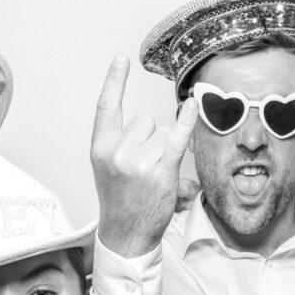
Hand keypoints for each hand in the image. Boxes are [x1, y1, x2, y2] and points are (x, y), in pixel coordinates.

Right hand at [90, 55, 198, 257]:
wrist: (125, 235)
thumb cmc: (120, 202)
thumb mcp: (108, 169)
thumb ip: (122, 143)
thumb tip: (154, 122)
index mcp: (100, 148)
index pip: (106, 107)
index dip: (114, 80)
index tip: (121, 59)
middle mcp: (117, 152)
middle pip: (144, 121)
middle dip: (148, 139)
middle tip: (142, 169)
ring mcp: (138, 162)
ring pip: (162, 134)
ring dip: (163, 151)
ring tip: (153, 177)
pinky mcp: (160, 171)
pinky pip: (177, 138)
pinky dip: (187, 122)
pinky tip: (193, 105)